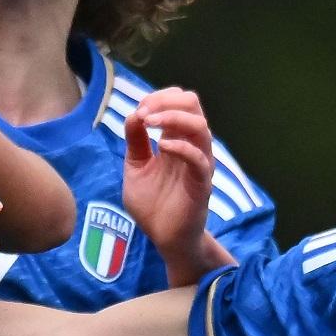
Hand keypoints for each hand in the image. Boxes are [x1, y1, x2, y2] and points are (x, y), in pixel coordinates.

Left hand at [123, 85, 227, 284]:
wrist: (163, 238)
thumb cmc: (153, 205)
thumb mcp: (135, 168)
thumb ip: (135, 142)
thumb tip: (134, 114)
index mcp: (177, 139)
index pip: (179, 102)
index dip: (159, 98)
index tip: (138, 110)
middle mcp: (192, 145)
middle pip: (193, 104)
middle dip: (167, 100)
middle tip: (144, 113)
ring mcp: (199, 163)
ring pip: (200, 126)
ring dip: (173, 117)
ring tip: (150, 123)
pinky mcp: (202, 183)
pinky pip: (200, 159)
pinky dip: (182, 147)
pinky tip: (162, 147)